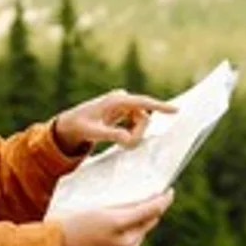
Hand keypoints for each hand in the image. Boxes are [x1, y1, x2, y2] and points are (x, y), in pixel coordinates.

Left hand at [52, 89, 176, 154]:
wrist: (70, 124)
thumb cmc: (80, 126)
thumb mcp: (94, 133)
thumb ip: (112, 135)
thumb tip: (130, 139)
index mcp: (115, 100)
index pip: (142, 102)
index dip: (159, 107)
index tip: (176, 110)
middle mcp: (121, 99)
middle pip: (143, 117)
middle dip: (137, 133)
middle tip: (124, 145)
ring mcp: (123, 105)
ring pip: (140, 122)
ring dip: (134, 134)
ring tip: (118, 142)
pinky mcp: (123, 112)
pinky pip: (135, 123)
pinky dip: (131, 133)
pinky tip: (121, 139)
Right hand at [55, 190, 174, 245]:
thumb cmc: (74, 220)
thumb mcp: (98, 206)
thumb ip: (123, 206)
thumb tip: (144, 202)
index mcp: (118, 222)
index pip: (152, 209)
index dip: (163, 200)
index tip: (169, 192)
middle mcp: (126, 240)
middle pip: (149, 221)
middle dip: (149, 212)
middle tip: (146, 201)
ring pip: (142, 233)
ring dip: (137, 226)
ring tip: (120, 221)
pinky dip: (130, 239)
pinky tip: (115, 236)